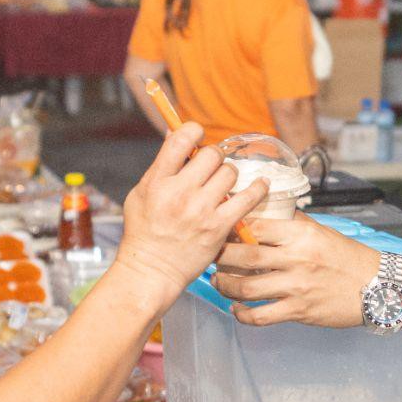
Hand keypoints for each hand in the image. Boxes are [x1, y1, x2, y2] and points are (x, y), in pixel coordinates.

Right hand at [108, 123, 266, 308]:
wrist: (152, 270)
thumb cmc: (144, 232)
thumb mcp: (140, 193)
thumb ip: (160, 165)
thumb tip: (175, 134)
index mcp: (157, 181)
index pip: (181, 139)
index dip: (193, 131)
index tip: (197, 136)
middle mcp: (180, 193)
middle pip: (211, 154)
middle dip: (212, 158)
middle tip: (209, 169)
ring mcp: (201, 210)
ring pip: (230, 172)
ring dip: (227, 175)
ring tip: (221, 186)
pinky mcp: (218, 227)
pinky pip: (248, 198)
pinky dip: (258, 188)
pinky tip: (262, 184)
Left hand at [212, 214, 378, 328]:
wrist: (377, 287)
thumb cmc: (348, 258)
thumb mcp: (322, 232)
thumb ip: (293, 225)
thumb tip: (264, 214)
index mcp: (301, 234)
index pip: (255, 226)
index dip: (232, 228)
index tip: (222, 230)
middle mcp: (297, 258)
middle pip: (244, 255)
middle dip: (220, 256)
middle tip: (212, 256)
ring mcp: (297, 287)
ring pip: (245, 287)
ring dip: (224, 285)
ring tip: (219, 282)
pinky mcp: (299, 311)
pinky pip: (260, 316)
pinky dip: (242, 314)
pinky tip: (236, 308)